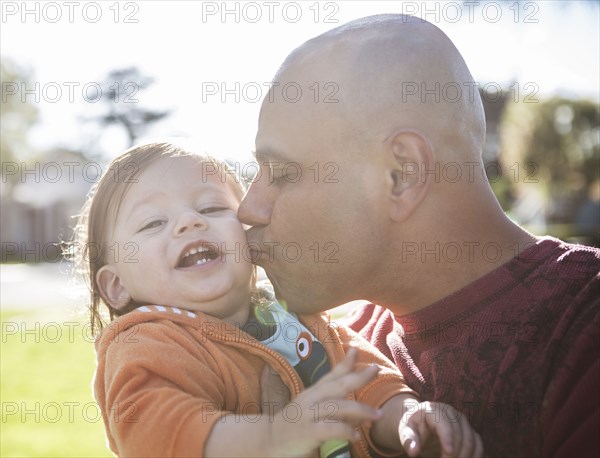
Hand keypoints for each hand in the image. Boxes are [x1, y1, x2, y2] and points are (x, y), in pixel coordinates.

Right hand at [266, 348, 381, 457]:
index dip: (345, 362)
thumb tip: (361, 409)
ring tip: (378, 414)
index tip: (356, 350)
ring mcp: (309, 414)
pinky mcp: (308, 431)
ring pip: (338, 407)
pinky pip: (331, 429)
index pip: (331, 374)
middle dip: (358, 377)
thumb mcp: (313, 408)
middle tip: (375, 369)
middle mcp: (311, 399)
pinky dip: (346, 430)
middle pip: (337, 385)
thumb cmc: (296, 423)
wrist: (270, 439)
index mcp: (313, 392)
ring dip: (361, 410)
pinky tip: (357, 435)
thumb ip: (335, 406)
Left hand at [399, 401, 482, 457]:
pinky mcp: (469, 430)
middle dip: (456, 453)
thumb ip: (409, 440)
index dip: (448, 439)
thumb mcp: (406, 431)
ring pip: (472, 440)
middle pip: (461, 434)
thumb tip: (413, 451)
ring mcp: (462, 420)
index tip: (448, 453)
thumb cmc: (413, 427)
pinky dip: (476, 455)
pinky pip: (478, 443)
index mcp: (433, 410)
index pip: (444, 424)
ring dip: (466, 456)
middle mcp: (451, 412)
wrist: (422, 423)